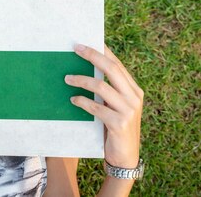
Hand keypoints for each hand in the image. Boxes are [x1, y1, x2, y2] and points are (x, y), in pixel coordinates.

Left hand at [65, 44, 142, 168]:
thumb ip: (110, 91)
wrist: (125, 158)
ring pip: (101, 87)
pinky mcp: (119, 124)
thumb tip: (88, 70)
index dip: (103, 51)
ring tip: (66, 78)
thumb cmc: (116, 128)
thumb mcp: (117, 107)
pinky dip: (82, 102)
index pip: (118, 65)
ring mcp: (128, 110)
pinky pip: (96, 107)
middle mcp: (134, 97)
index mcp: (134, 90)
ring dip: (81, 80)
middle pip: (112, 69)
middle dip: (92, 56)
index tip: (87, 42)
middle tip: (76, 49)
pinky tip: (73, 100)